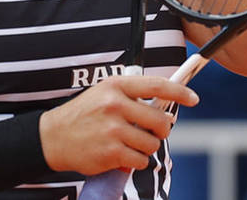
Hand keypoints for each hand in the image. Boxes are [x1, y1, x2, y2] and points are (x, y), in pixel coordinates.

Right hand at [38, 75, 197, 175]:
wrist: (53, 137)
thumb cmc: (83, 115)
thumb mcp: (104, 95)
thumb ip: (132, 98)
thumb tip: (166, 111)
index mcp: (116, 86)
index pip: (157, 85)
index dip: (179, 91)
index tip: (193, 98)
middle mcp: (115, 105)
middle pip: (160, 119)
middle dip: (162, 129)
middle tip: (153, 131)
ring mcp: (113, 129)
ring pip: (152, 143)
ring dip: (146, 147)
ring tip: (129, 144)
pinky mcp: (111, 152)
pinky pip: (140, 160)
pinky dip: (136, 161)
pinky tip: (121, 155)